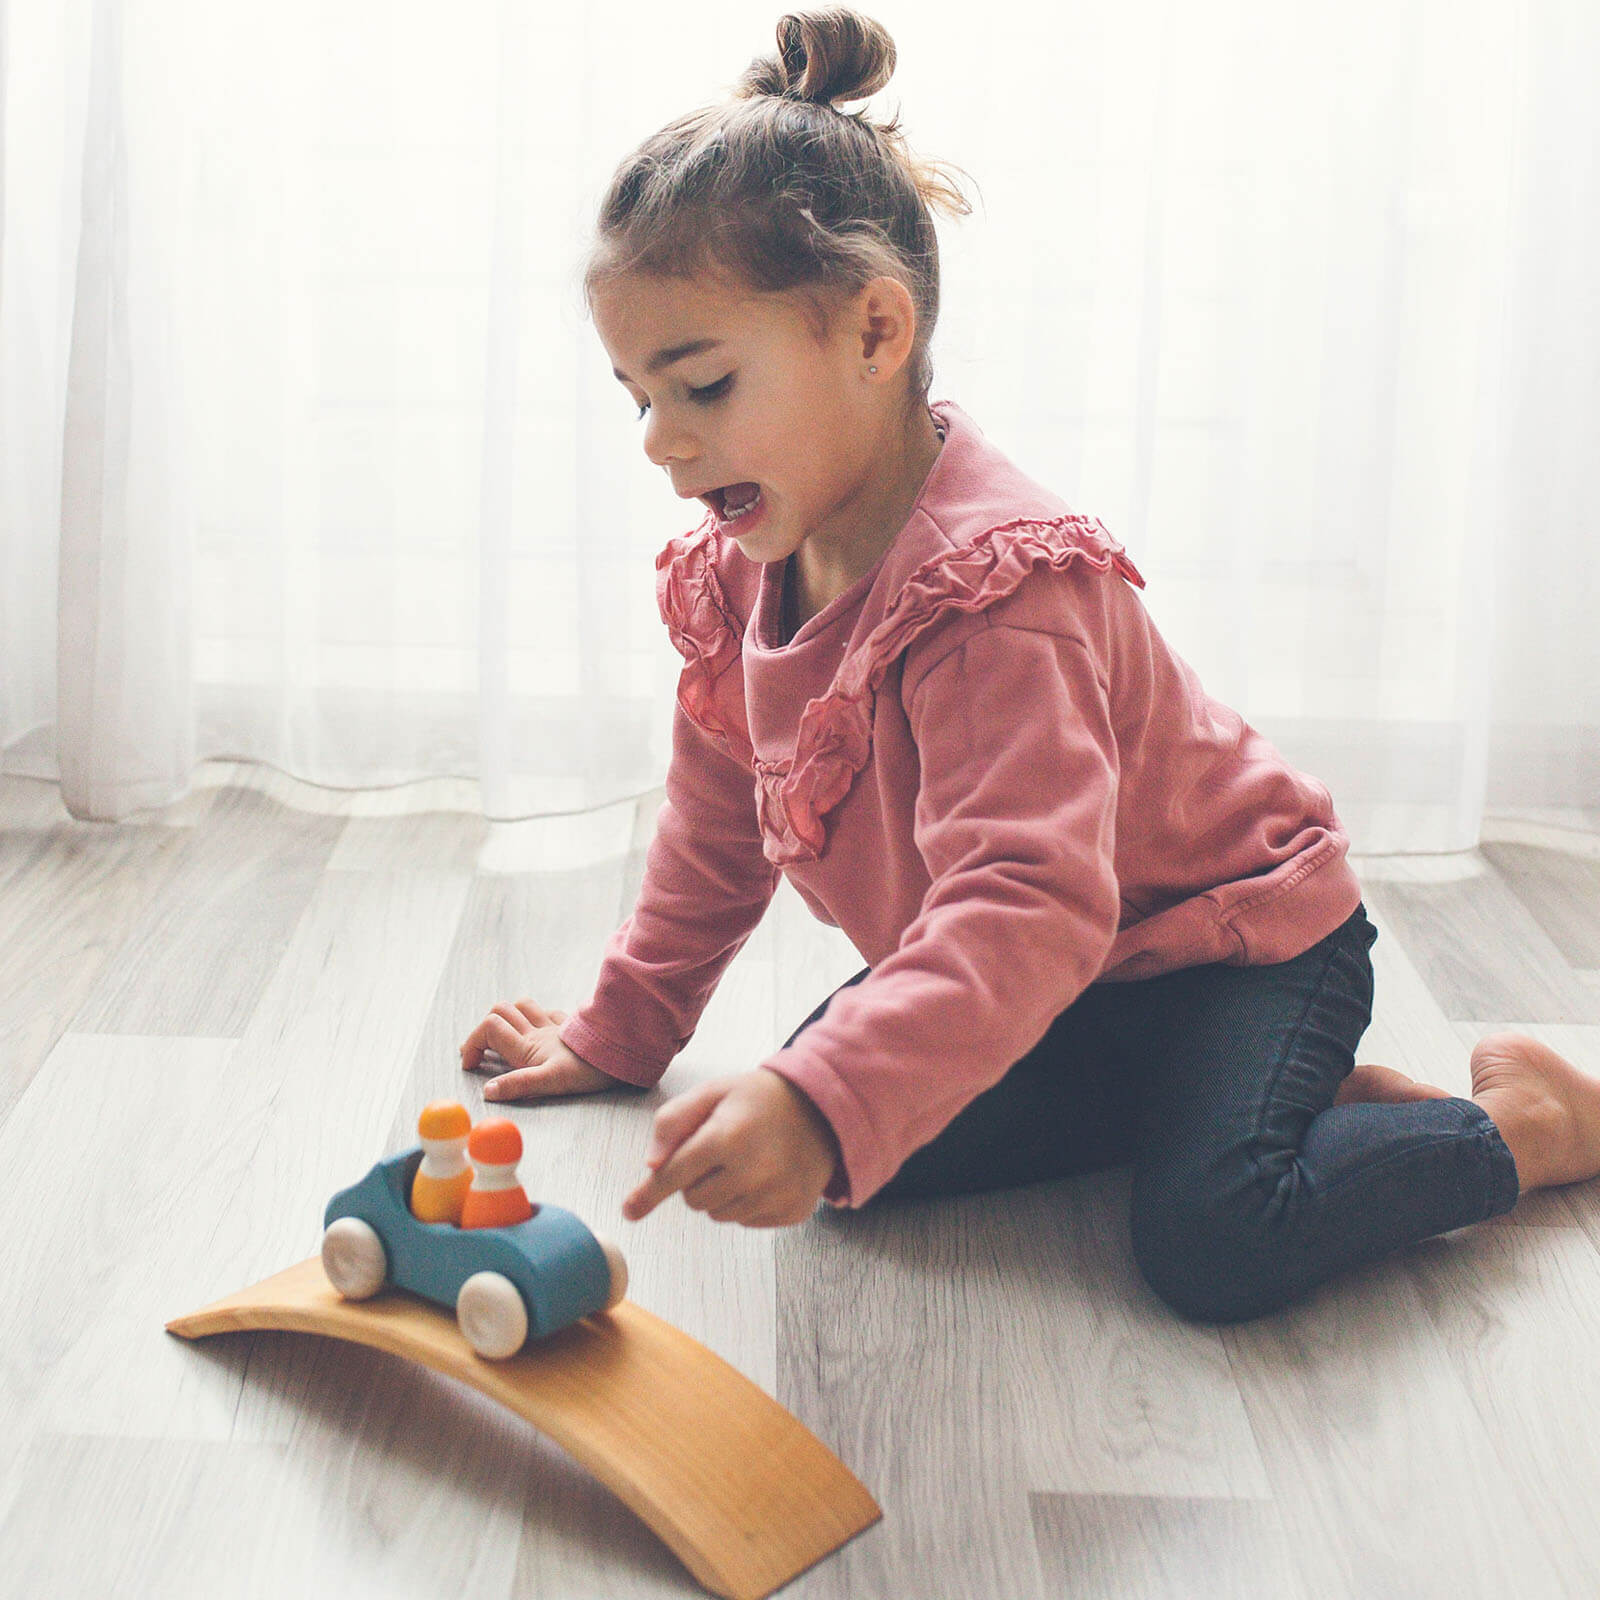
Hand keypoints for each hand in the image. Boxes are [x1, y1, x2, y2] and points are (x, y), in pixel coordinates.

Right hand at [459, 998, 616, 1099]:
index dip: (473, 1044)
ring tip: (505, 1037)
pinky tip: (542, 1029)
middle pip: (502, 1011)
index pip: (489, 1029)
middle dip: (485, 1027)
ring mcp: (556, 1026)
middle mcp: (538, 1031)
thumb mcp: (550, 1083)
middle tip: (481, 1051)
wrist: (623, 1052)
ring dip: (509, 1016)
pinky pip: (551, 1013)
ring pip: (524, 1006)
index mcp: (528, 1046)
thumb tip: (488, 1092)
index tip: (470, 1065)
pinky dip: (539, 1018)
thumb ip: (518, 1085)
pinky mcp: (573, 1027)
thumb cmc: (589, 1070)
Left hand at [621, 1068, 840, 1227]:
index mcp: (727, 1137)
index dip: (648, 1193)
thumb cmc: (759, 1099)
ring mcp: (774, 1196)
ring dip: (721, 1192)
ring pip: (718, 1214)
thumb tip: (652, 1165)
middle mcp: (752, 1172)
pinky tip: (764, 1175)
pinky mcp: (790, 1212)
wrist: (822, 1109)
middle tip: (720, 1150)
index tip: (629, 1211)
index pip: (674, 1175)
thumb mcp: (712, 1092)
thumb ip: (673, 1121)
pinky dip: (746, 1202)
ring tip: (745, 1160)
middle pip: (693, 1199)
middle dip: (696, 1178)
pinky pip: (746, 1220)